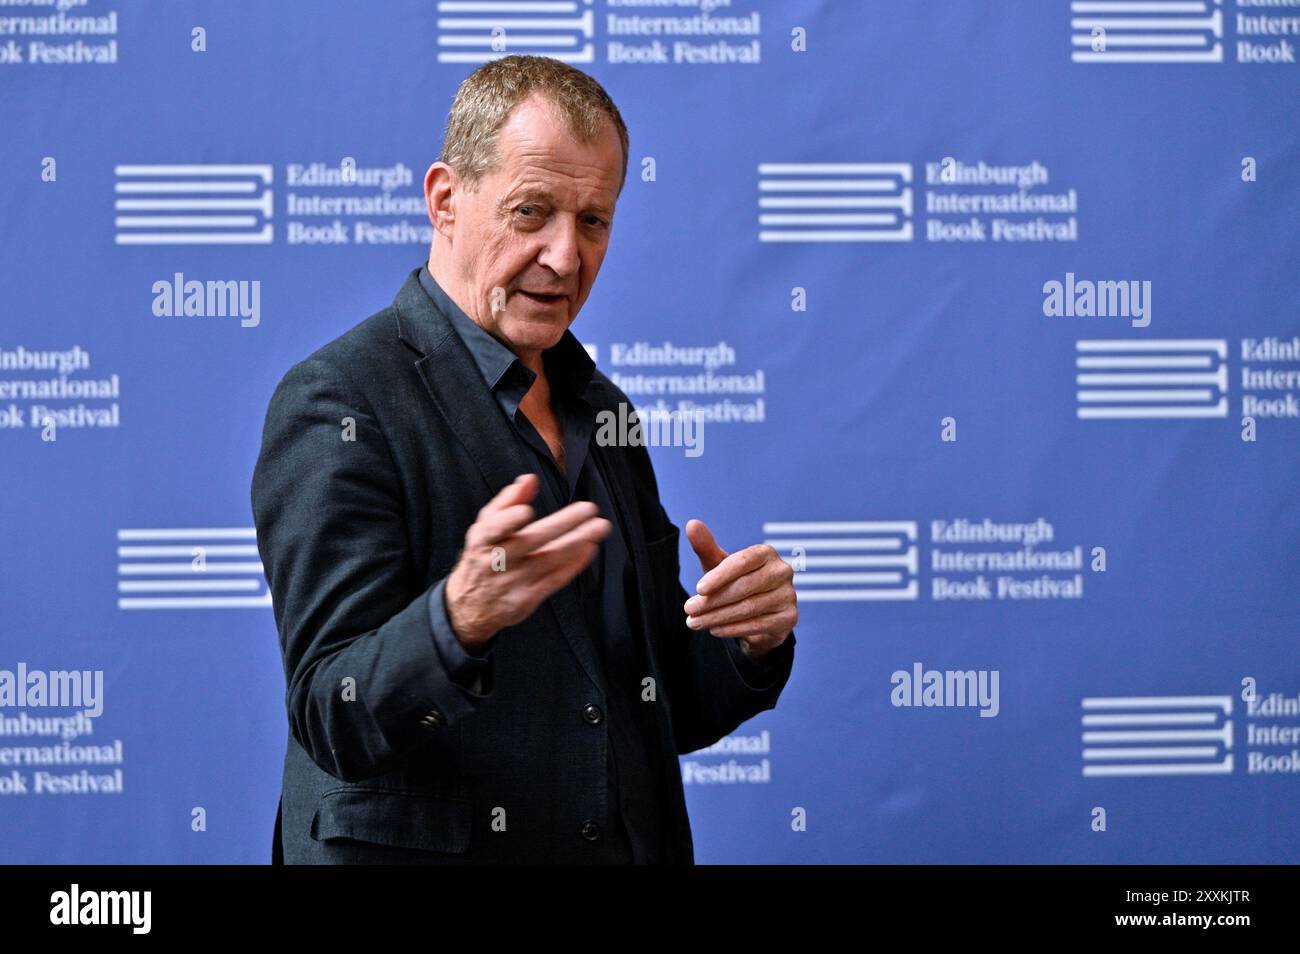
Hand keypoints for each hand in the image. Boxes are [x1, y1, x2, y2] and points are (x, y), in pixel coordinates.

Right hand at [445, 473, 611, 649]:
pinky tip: (589, 548)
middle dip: (563, 524)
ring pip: (549, 560)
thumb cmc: (482, 556)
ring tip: (599, 527)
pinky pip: (555, 580)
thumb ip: (506, 502)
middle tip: (588, 508)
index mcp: (483, 541)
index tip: (526, 510)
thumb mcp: (484, 528)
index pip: (492, 529)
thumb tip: (528, 479)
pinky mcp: (527, 599)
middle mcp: (497, 562)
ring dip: (577, 542)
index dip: (508, 520)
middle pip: (531, 541)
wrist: (472, 605)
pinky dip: (573, 564)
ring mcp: (513, 582)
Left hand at [681, 519, 796, 658]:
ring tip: (694, 622)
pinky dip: (732, 629)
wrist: (759, 615)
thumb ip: (707, 547)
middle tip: (689, 609)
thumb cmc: (735, 584)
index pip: (743, 562)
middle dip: (713, 600)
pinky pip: (758, 625)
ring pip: (749, 608)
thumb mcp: (719, 567)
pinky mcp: (790, 618)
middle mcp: (782, 571)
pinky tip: (714, 630)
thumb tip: (692, 524)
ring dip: (717, 617)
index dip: (720, 576)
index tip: (698, 589)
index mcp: (766, 553)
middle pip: (745, 587)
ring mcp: (789, 595)